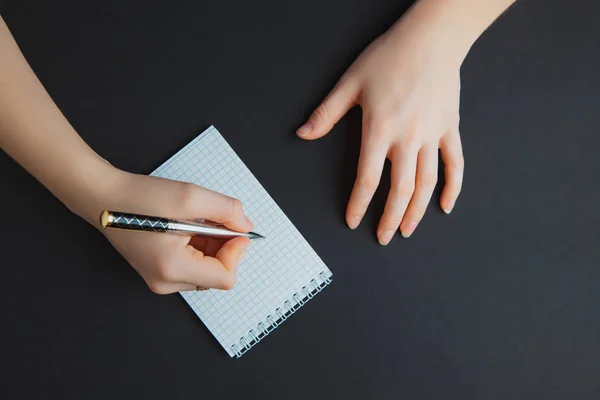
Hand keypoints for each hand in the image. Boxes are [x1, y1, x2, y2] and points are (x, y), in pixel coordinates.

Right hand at [93, 170, 252, 293]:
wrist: (102, 197)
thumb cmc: (139, 198)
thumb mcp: (190, 196)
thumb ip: (226, 210)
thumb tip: (245, 225)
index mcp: (172, 269)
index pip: (225, 277)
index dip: (236, 252)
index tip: (235, 229)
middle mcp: (165, 282)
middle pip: (216, 275)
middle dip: (224, 247)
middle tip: (215, 219)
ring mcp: (160, 279)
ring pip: (205, 271)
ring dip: (211, 245)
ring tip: (197, 220)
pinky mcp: (158, 271)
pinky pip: (191, 266)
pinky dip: (198, 247)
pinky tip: (189, 226)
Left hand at [297, 6, 465, 244]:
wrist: (432, 38)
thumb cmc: (390, 56)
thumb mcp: (350, 82)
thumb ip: (326, 113)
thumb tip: (303, 133)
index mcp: (380, 129)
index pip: (368, 178)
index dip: (359, 203)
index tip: (352, 220)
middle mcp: (408, 139)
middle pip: (400, 190)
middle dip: (389, 218)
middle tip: (383, 237)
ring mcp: (433, 136)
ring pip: (427, 184)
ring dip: (417, 211)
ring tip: (407, 230)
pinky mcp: (451, 129)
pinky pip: (455, 164)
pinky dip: (453, 188)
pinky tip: (446, 206)